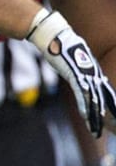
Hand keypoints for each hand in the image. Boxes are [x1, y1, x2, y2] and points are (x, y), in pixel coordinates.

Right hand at [26, 10, 115, 137]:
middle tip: (112, 128)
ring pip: (93, 99)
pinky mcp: (75, 75)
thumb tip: (77, 68)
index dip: (111, 104)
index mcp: (93, 71)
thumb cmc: (61, 44)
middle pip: (103, 98)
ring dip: (94, 116)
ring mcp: (85, 75)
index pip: (105, 91)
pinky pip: (82, 94)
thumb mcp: (72, 57)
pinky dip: (85, 106)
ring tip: (96, 130)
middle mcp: (93, 74)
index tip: (115, 116)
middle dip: (107, 115)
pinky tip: (87, 116)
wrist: (55, 35)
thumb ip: (77, 66)